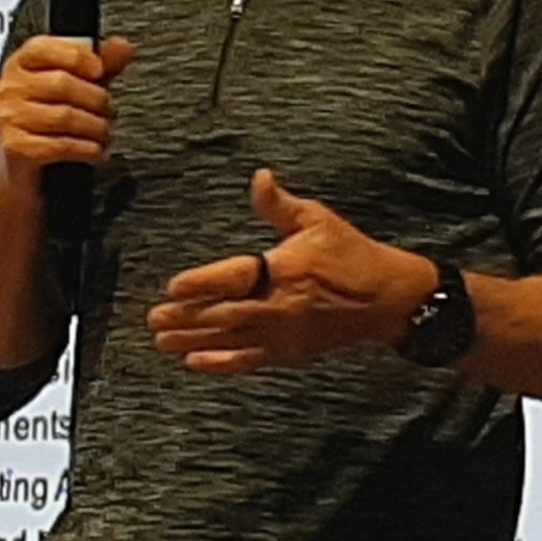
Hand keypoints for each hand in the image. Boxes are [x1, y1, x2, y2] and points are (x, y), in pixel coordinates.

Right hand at [0, 35, 135, 185]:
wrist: (24, 174)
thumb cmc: (47, 127)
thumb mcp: (75, 89)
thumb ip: (98, 66)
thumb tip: (122, 47)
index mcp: (19, 66)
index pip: (44, 48)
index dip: (77, 57)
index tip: (99, 70)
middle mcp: (9, 89)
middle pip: (62, 84)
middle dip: (96, 99)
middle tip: (108, 111)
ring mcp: (9, 118)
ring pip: (65, 116)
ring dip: (96, 127)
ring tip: (104, 132)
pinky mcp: (16, 148)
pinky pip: (62, 145)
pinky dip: (87, 149)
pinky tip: (95, 150)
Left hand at [147, 169, 436, 375]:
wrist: (387, 298)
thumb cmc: (350, 254)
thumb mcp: (317, 220)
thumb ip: (279, 205)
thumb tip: (259, 177)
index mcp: (286, 270)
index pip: (234, 278)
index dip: (201, 284)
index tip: (173, 286)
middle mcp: (281, 305)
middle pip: (224, 313)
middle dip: (186, 317)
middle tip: (153, 319)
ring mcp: (284, 333)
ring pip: (230, 339)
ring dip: (193, 341)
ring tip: (162, 342)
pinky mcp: (289, 352)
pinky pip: (248, 360)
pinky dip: (221, 363)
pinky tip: (194, 362)